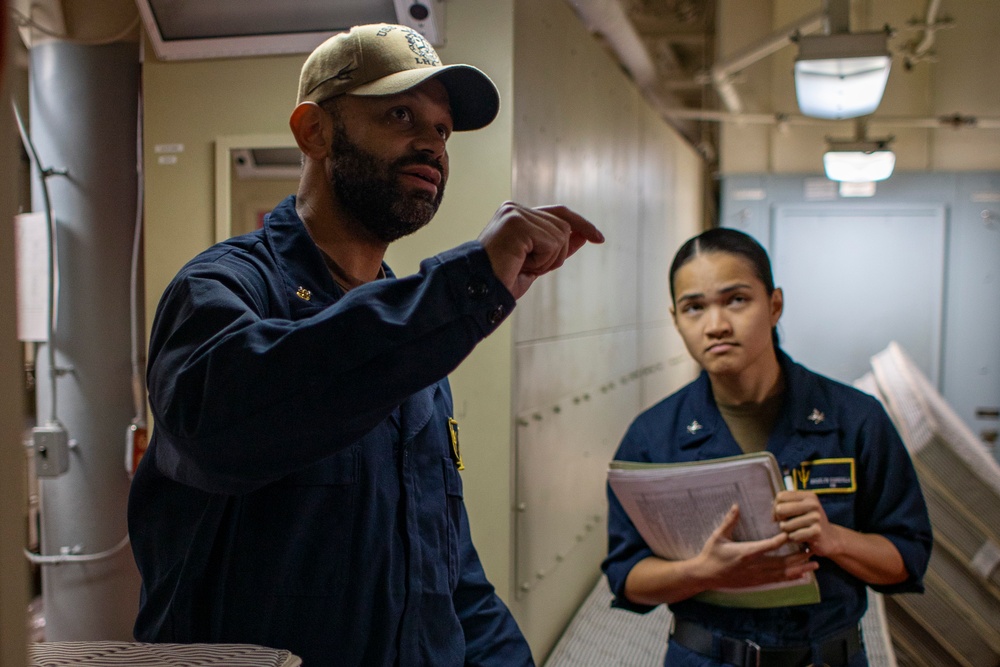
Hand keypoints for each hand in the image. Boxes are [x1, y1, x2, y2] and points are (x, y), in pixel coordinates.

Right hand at [477, 202, 603, 299]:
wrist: (479, 291)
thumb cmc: (501, 280)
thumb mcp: (538, 263)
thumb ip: (558, 247)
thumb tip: (584, 235)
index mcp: (516, 213)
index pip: (559, 213)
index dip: (581, 224)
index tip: (599, 239)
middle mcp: (515, 208)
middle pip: (564, 226)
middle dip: (556, 254)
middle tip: (528, 267)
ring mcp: (515, 213)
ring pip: (561, 235)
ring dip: (548, 260)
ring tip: (522, 266)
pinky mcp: (517, 223)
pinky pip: (552, 242)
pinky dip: (543, 261)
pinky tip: (521, 264)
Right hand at [696, 504, 816, 588]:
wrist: (705, 576)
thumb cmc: (711, 554)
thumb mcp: (718, 536)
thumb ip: (729, 521)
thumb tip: (737, 505)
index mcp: (746, 552)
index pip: (770, 546)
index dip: (784, 540)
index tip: (796, 533)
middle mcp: (755, 566)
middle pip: (782, 562)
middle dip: (800, 556)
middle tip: (813, 549)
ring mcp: (757, 576)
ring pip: (783, 573)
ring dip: (800, 569)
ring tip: (814, 564)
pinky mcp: (756, 583)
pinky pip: (777, 581)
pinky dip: (791, 578)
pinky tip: (802, 575)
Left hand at [774, 490, 841, 557]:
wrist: (831, 538)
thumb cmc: (810, 523)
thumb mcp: (802, 509)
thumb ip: (787, 504)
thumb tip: (772, 508)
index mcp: (808, 496)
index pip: (780, 496)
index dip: (775, 507)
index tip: (780, 516)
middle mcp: (813, 504)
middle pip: (780, 509)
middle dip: (780, 520)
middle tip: (788, 525)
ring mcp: (816, 518)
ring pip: (785, 525)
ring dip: (788, 532)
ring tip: (798, 531)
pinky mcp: (816, 531)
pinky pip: (793, 536)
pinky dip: (795, 539)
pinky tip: (803, 538)